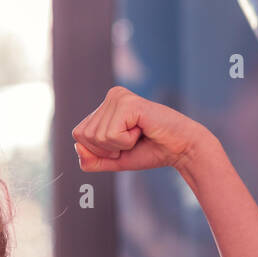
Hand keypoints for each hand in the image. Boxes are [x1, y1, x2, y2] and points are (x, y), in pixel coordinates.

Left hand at [72, 86, 211, 172]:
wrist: (180, 149)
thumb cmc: (150, 151)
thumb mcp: (114, 159)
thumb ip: (92, 159)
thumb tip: (76, 146)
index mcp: (105, 106)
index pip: (79, 135)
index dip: (98, 150)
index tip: (123, 144)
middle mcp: (111, 96)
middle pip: (84, 136)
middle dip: (107, 149)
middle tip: (132, 140)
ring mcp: (118, 97)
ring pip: (97, 136)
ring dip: (119, 145)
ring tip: (138, 134)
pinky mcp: (128, 103)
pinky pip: (111, 135)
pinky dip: (126, 142)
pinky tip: (142, 130)